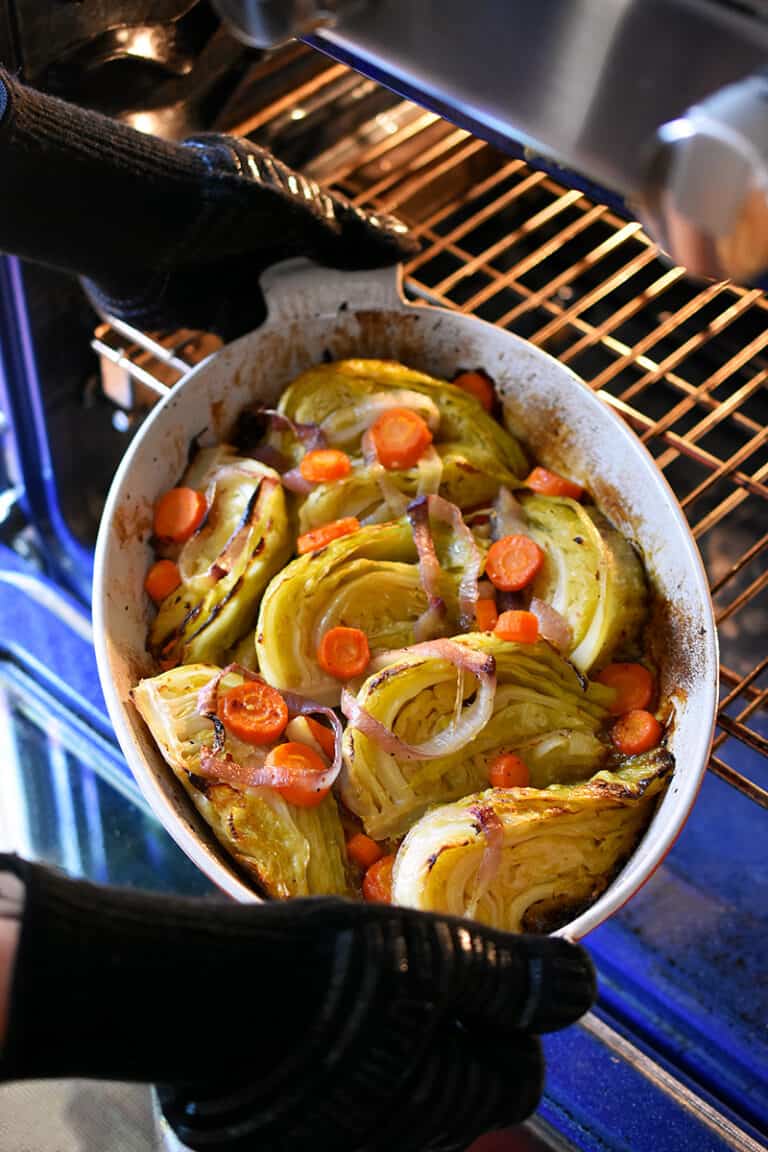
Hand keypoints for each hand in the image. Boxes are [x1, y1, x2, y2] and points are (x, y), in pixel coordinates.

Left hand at [0, 71, 417, 339]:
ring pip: (286, 319)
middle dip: (342, 313)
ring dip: (307, 342)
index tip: (399, 301)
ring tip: (346, 372)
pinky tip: (296, 378)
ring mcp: (237, 280)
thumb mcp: (293, 209)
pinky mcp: (210, 314)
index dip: (369, 269)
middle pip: (316, 287)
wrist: (132, 224)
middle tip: (379, 349)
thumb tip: (409, 246)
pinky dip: (268, 359)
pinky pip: (249, 343)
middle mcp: (264, 245)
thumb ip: (347, 234)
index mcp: (287, 209)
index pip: (341, 241)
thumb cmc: (215, 199)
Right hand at [0, 855, 593, 1151]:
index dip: (504, 1013)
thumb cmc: (327, 971)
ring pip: (402, 1099)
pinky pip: (342, 1107)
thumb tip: (584, 984)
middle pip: (460, 1092)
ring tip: (353, 991)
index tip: (464, 966)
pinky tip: (309, 1026)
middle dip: (449, 1034)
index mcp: (449, 1101)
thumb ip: (512, 972)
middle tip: (405, 971)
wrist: (201, 999)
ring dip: (394, 1049)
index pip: (518, 1073)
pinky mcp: (284, 1141)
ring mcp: (340, 1143)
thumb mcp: (434, 951)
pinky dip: (340, 1071)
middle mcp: (399, 1142)